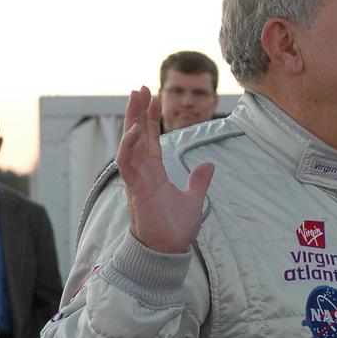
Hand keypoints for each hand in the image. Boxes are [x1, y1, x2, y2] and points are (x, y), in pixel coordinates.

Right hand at [117, 87, 214, 253]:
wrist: (170, 250)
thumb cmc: (176, 229)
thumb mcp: (193, 199)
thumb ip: (198, 181)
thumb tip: (208, 164)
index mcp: (154, 173)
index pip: (150, 140)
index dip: (150, 119)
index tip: (153, 97)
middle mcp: (143, 173)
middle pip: (137, 136)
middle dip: (137, 111)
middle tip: (140, 87)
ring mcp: (137, 179)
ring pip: (129, 144)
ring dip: (132, 121)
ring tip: (137, 98)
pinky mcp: (135, 188)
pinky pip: (127, 163)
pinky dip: (129, 146)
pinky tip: (135, 129)